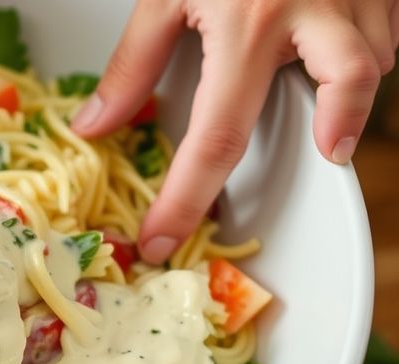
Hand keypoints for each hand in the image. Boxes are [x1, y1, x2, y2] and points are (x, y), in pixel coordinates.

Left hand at [72, 0, 397, 263]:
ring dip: (353, 89)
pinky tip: (339, 50)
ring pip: (376, 61)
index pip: (215, 137)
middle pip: (342, 95)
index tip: (164, 238)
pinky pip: (388, 31)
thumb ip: (133, 63)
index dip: (186, 199)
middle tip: (317, 161)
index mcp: (248, 22)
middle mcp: (311, 12)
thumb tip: (98, 126)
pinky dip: (367, 51)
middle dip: (333, 136)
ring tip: (326, 101)